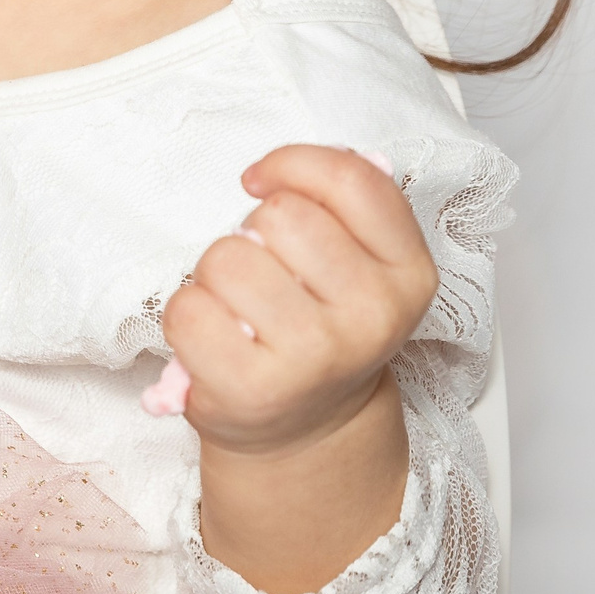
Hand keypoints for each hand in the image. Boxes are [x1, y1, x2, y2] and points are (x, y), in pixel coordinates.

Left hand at [163, 144, 435, 456]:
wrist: (308, 429)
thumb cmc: (320, 327)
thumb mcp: (359, 264)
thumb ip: (339, 206)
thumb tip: (278, 172)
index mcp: (409, 272)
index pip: (351, 180)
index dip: (292, 164)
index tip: (262, 183)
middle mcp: (373, 315)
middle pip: (279, 215)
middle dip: (252, 232)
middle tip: (262, 273)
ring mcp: (316, 356)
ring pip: (226, 257)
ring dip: (214, 275)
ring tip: (238, 308)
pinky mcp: (256, 388)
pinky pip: (187, 309)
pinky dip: (186, 316)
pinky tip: (215, 339)